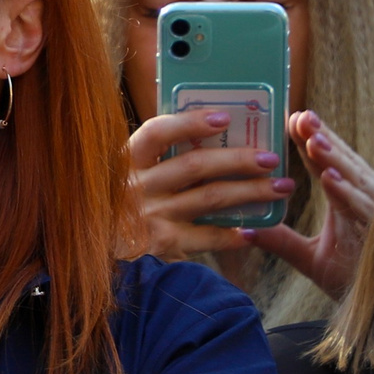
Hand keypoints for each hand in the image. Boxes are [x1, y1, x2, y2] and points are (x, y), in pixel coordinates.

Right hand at [126, 110, 293, 258]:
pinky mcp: (161, 245)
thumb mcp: (126, 180)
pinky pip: (207, 237)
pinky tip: (251, 232)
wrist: (92, 256)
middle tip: (271, 158)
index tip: (224, 117)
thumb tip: (211, 135)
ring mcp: (149, 216)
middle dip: (238, 159)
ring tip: (281, 187)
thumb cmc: (118, 210)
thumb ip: (156, 162)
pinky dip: (232, 235)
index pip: (156, 133)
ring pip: (210, 198)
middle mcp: (136, 187)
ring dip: (251, 192)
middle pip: (195, 165)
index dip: (190, 122)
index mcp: (126, 163)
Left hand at [246, 110, 373, 297]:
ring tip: (312, 139)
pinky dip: (345, 193)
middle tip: (299, 115)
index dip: (312, 139)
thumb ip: (280, 240)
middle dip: (320, 137)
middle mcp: (365, 199)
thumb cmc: (350, 278)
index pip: (327, 163)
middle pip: (340, 162)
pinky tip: (330, 179)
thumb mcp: (307, 257)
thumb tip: (245, 228)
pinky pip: (360, 209)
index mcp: (349, 198)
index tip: (293, 117)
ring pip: (351, 180)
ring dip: (332, 159)